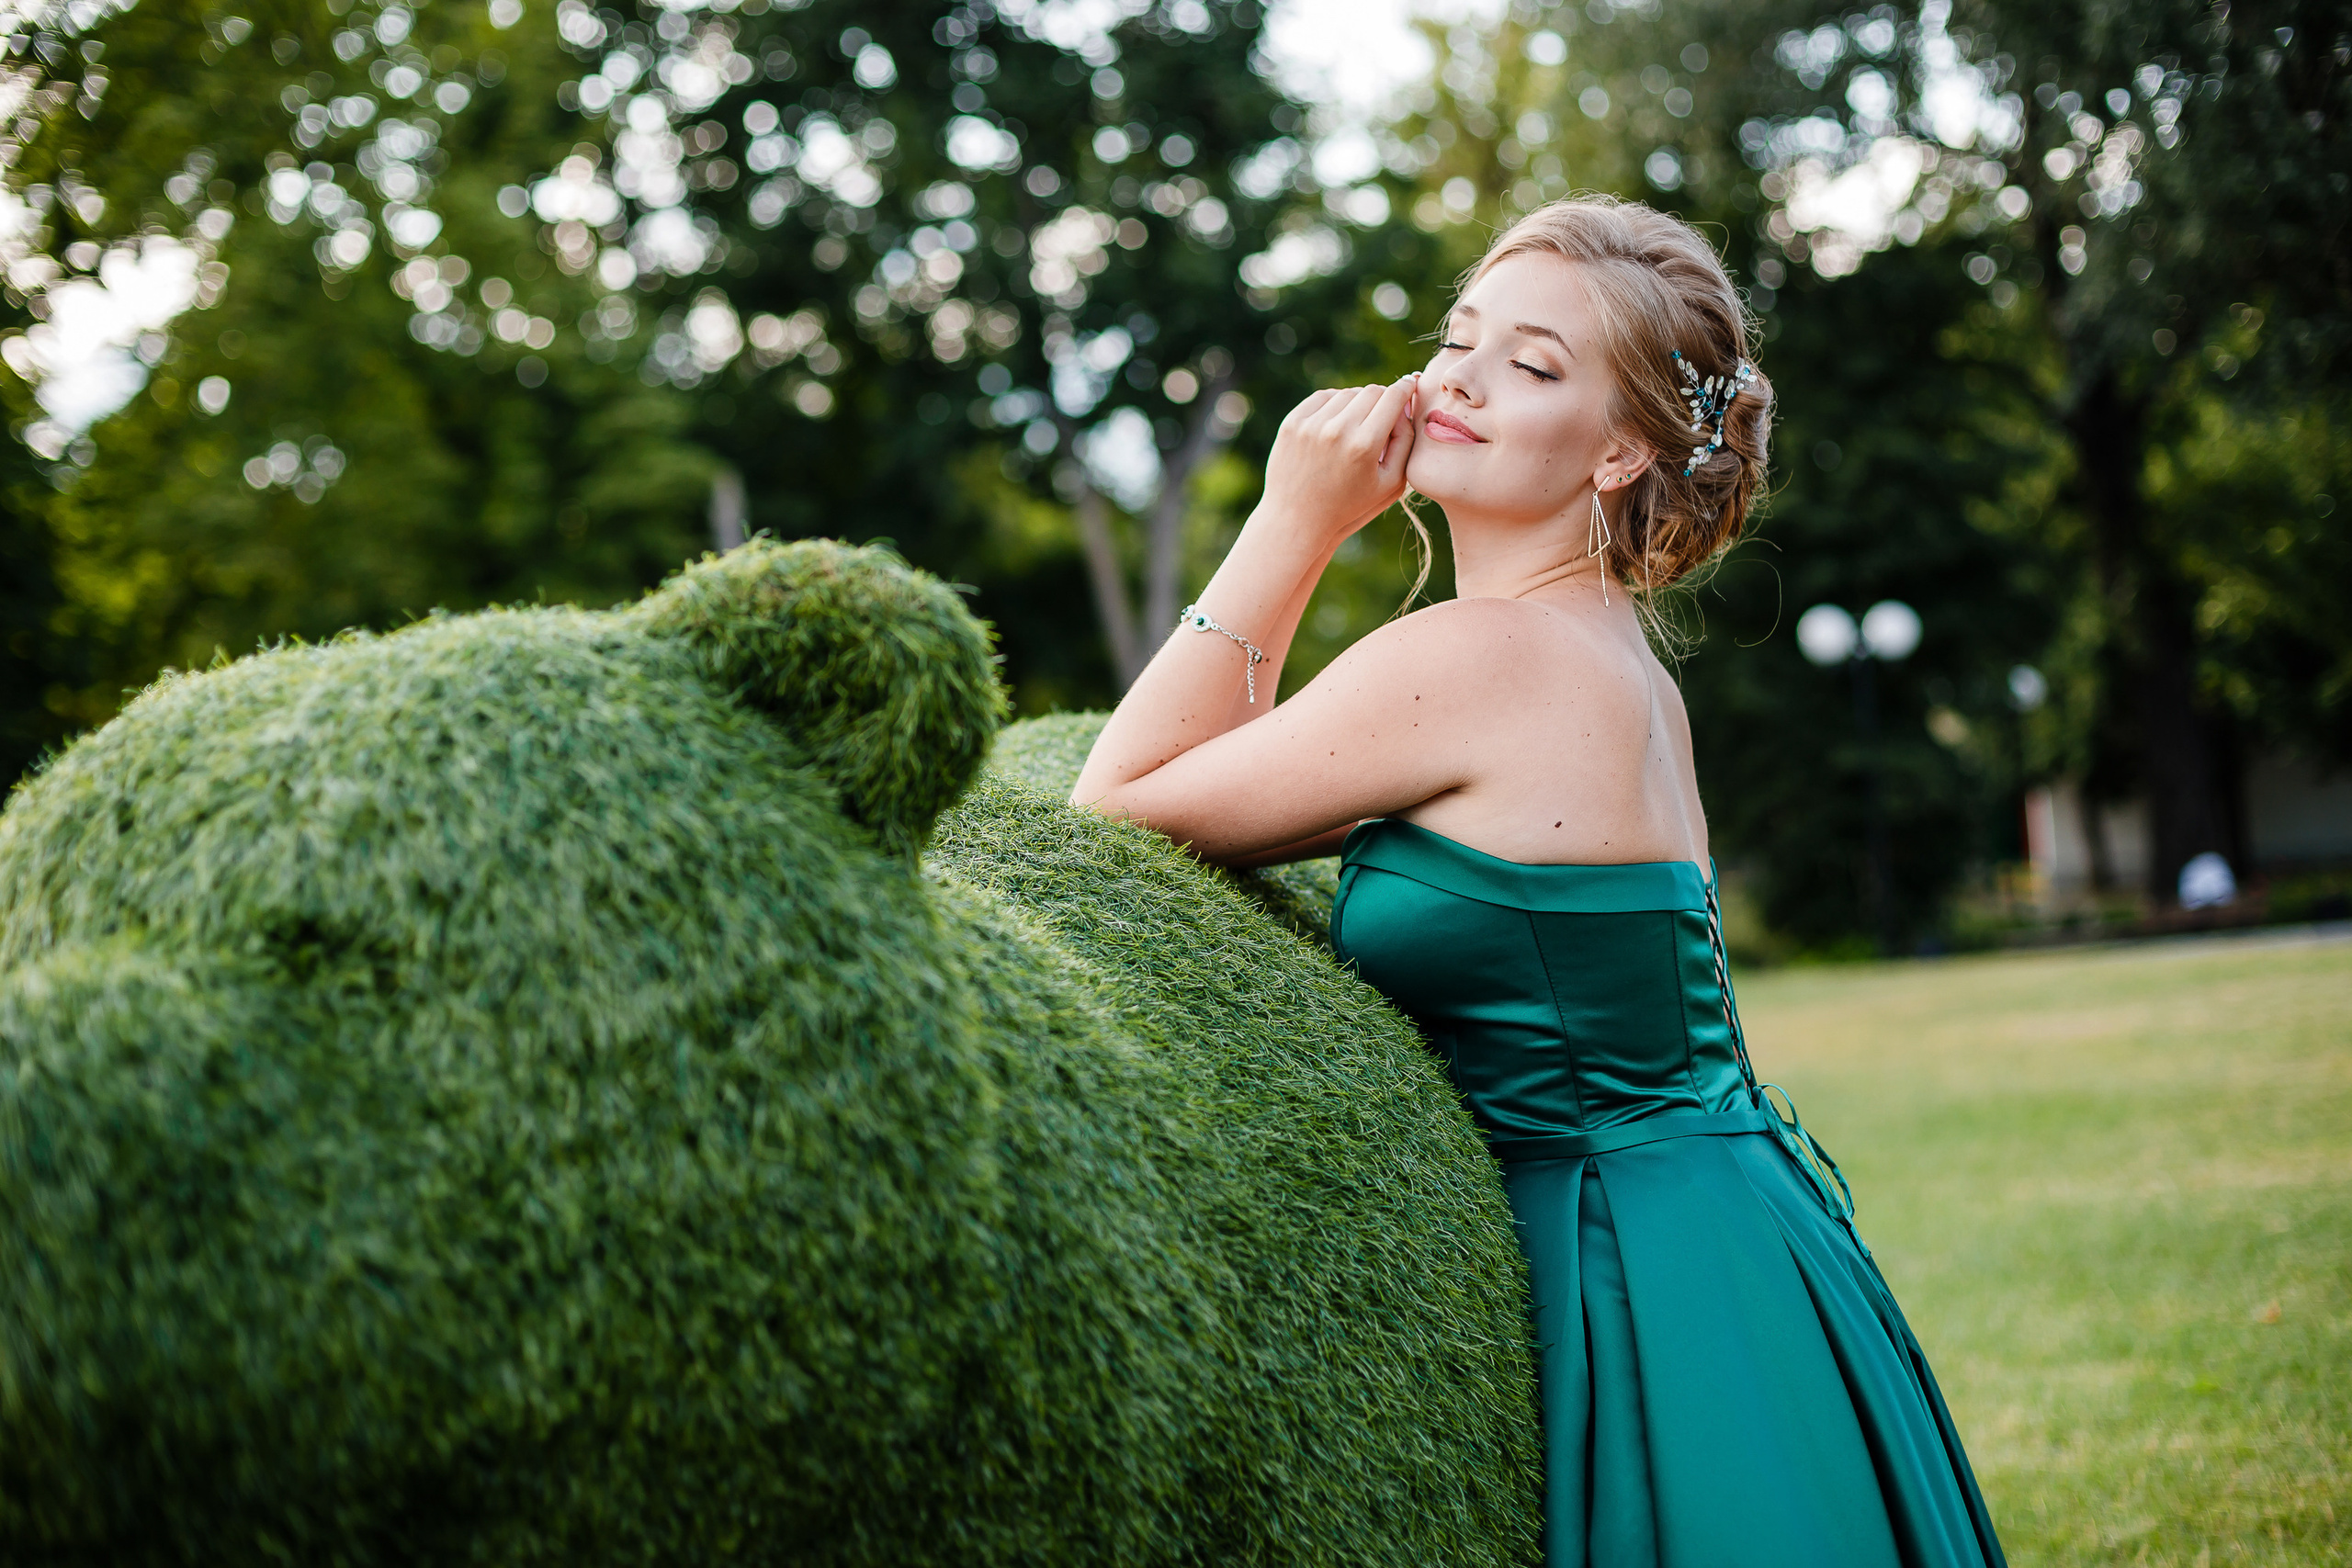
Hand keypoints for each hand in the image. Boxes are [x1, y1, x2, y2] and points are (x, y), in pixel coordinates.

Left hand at [1258, 375, 1418, 545]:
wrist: (1296, 518)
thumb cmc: (1349, 505)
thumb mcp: (1389, 484)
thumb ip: (1405, 442)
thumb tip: (1405, 405)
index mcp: (1364, 446)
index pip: (1393, 397)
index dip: (1406, 388)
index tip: (1410, 385)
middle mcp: (1337, 430)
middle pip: (1372, 391)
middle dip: (1383, 398)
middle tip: (1384, 413)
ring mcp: (1311, 424)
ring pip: (1347, 393)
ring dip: (1357, 403)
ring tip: (1358, 425)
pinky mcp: (1292, 422)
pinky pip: (1323, 397)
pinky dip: (1334, 404)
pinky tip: (1337, 423)